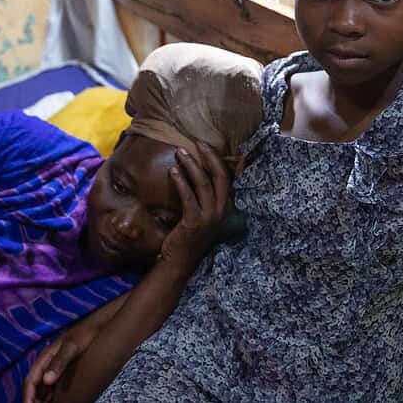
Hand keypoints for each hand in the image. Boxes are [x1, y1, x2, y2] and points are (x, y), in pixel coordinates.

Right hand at [21, 319, 100, 402]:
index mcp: (45, 358)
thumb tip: (47, 380)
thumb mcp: (72, 347)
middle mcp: (47, 363)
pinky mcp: (65, 369)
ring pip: (43, 388)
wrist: (98, 324)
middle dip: (33, 400)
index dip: (28, 395)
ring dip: (42, 399)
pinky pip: (54, 386)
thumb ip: (59, 362)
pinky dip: (51, 396)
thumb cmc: (85, 333)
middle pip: (35, 386)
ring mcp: (56, 367)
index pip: (30, 380)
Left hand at [159, 142, 231, 271]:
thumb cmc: (190, 234)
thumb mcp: (204, 214)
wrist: (180, 260)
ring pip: (203, 183)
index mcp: (227, 207)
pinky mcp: (195, 221)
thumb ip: (206, 196)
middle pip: (220, 176)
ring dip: (191, 165)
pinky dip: (180, 181)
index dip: (226, 160)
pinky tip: (173, 171)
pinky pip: (188, 196)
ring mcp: (210, 217)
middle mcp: (222, 210)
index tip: (216, 145)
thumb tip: (200, 171)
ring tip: (180, 152)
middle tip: (198, 142)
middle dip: (210, 156)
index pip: (230, 178)